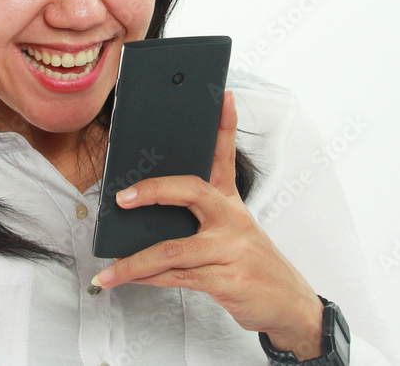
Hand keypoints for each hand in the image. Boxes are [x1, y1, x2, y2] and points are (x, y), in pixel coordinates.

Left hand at [90, 91, 324, 358]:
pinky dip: (146, 279)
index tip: (222, 95)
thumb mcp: (235, 230)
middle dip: (152, 191)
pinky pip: (176, 277)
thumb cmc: (252, 263)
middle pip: (191, 191)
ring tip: (109, 269)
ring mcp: (230, 250)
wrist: (290, 304)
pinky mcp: (226, 280)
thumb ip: (198, 217)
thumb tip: (146, 211)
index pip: (225, 155)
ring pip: (172, 249)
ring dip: (134, 263)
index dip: (225, 124)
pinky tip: (126, 279)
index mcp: (231, 202)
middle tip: (122, 197)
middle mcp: (232, 220)